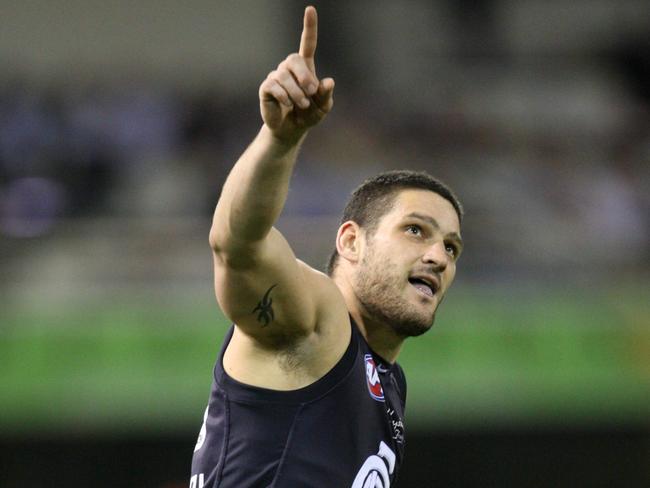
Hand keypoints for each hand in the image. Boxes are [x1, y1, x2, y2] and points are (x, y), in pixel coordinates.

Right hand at [258, 6, 334, 142]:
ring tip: (302, 105)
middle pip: (294, 58)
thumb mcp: (322, 108)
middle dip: (304, 75)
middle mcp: (289, 68)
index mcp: (306, 68)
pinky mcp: (266, 88)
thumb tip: (329, 81)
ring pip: (284, 76)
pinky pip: (274, 86)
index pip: (308, 43)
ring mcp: (276, 77)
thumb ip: (326, 95)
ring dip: (296, 93)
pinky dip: (285, 97)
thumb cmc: (309, 115)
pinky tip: (288, 105)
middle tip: (312, 91)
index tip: (310, 9)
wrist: (291, 130)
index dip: (309, 27)